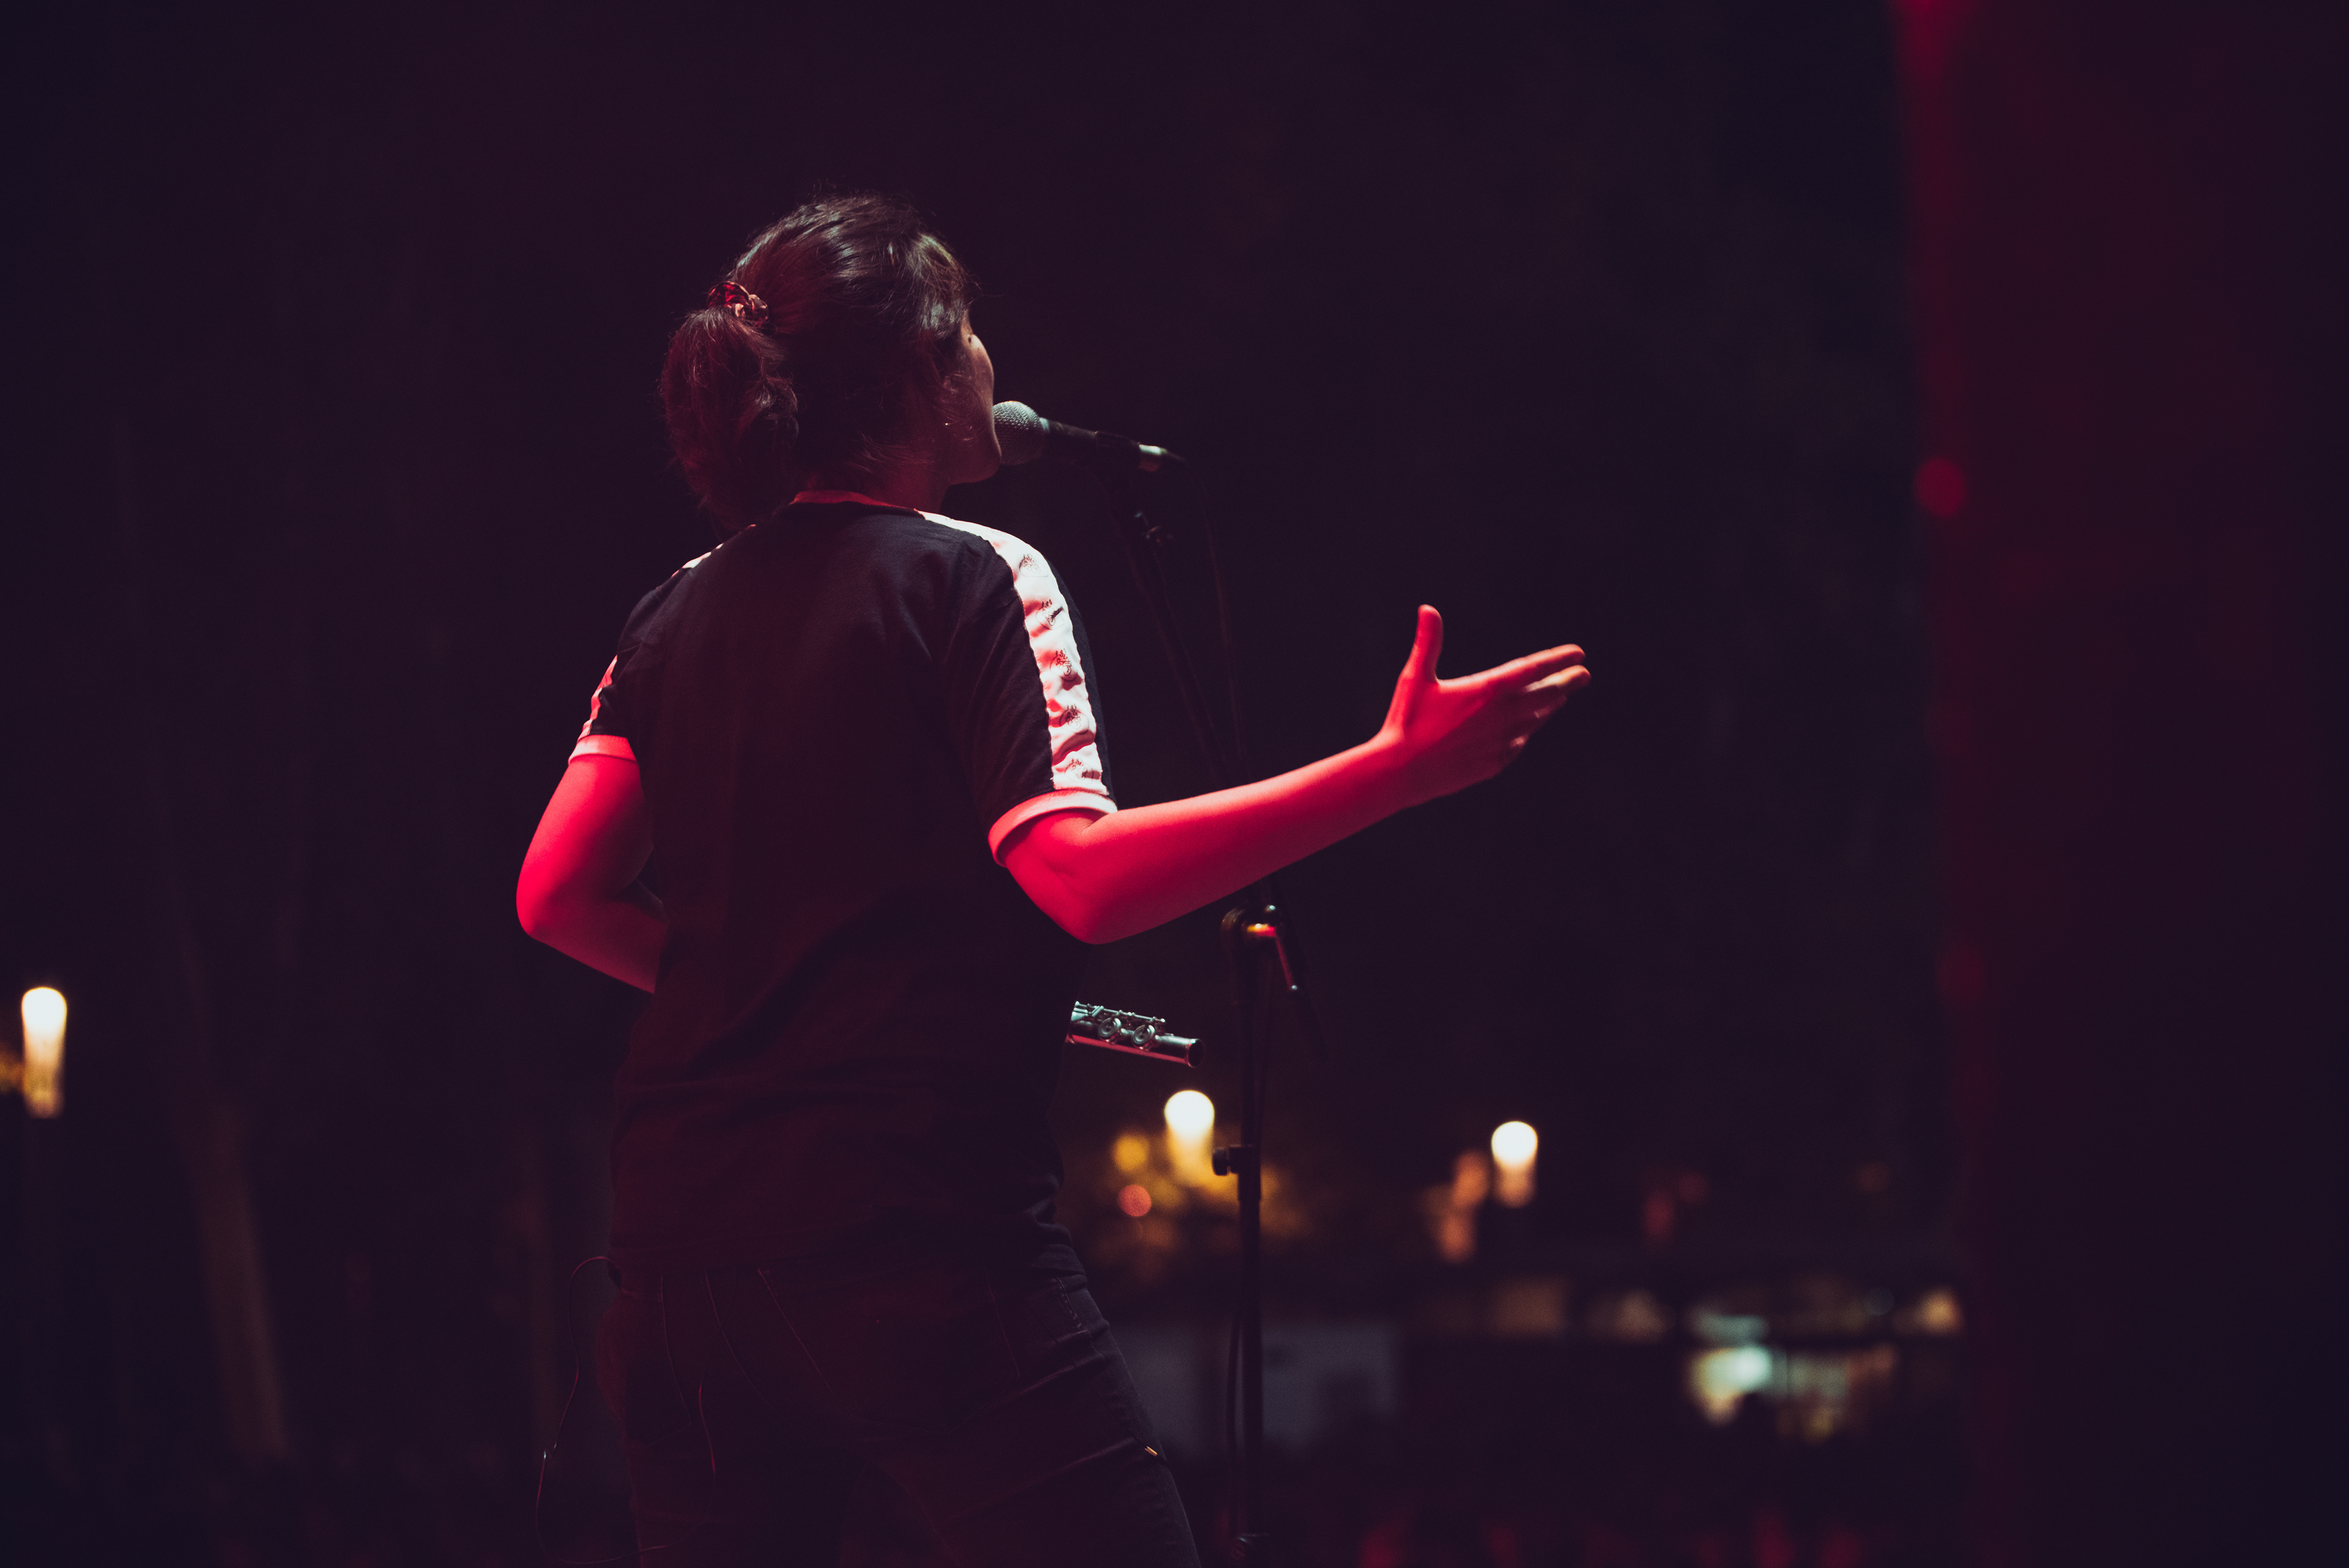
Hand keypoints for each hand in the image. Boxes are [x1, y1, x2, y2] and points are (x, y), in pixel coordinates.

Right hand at [1376, 606, 1588, 804]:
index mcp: (1488, 690)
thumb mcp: (1416, 678)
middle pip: (1548, 695)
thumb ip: (1428, 642)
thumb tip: (1427, 608)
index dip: (1559, 660)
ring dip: (1550, 705)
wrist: (1402, 773)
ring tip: (1559, 696)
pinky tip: (1527, 724)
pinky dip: (1527, 728)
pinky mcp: (1497, 761)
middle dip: (1568, 682)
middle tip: (1582, 675)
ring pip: (1536, 718)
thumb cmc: (1407, 721)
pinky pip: (1520, 740)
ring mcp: (1503, 741)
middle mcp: (1503, 715)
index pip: (1535, 669)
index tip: (1578, 654)